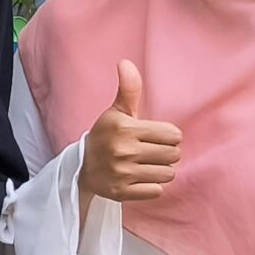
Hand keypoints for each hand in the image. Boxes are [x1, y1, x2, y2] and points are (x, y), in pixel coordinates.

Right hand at [80, 60, 182, 202]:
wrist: (80, 168)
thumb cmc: (106, 136)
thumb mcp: (116, 112)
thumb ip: (128, 89)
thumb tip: (125, 62)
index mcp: (125, 128)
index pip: (174, 135)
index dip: (167, 136)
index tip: (152, 137)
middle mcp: (123, 150)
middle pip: (174, 155)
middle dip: (165, 154)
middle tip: (148, 152)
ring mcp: (122, 173)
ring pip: (167, 174)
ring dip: (160, 170)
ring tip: (144, 165)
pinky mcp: (122, 192)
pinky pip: (157, 191)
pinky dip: (150, 186)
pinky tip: (137, 179)